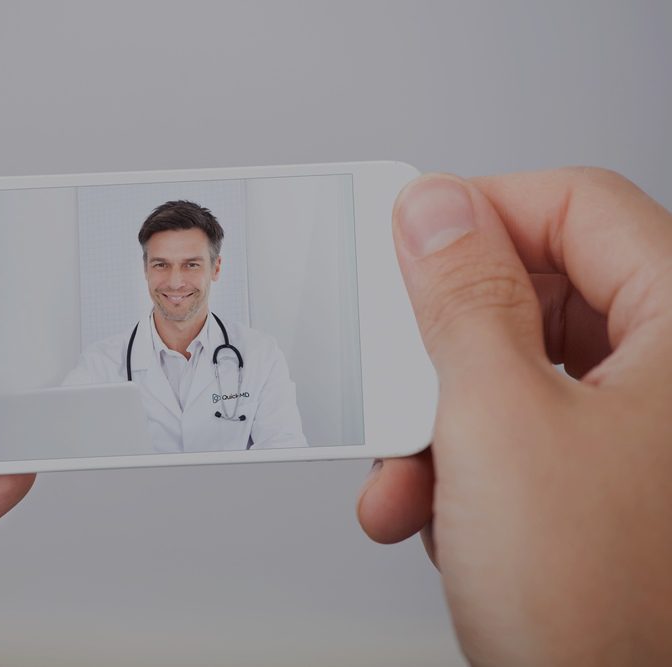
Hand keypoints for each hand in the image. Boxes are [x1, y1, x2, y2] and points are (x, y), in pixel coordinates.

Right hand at [357, 169, 671, 663]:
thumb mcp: (497, 424)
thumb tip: (434, 210)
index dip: (480, 209)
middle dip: (441, 345)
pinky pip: (514, 431)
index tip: (403, 236)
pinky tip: (425, 510)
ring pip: (512, 371)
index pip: (578, 205)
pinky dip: (455, 464)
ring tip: (404, 474)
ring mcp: (640, 429)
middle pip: (538, 292)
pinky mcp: (600, 476)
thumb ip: (461, 299)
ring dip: (434, 420)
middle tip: (392, 362)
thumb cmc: (599, 609)